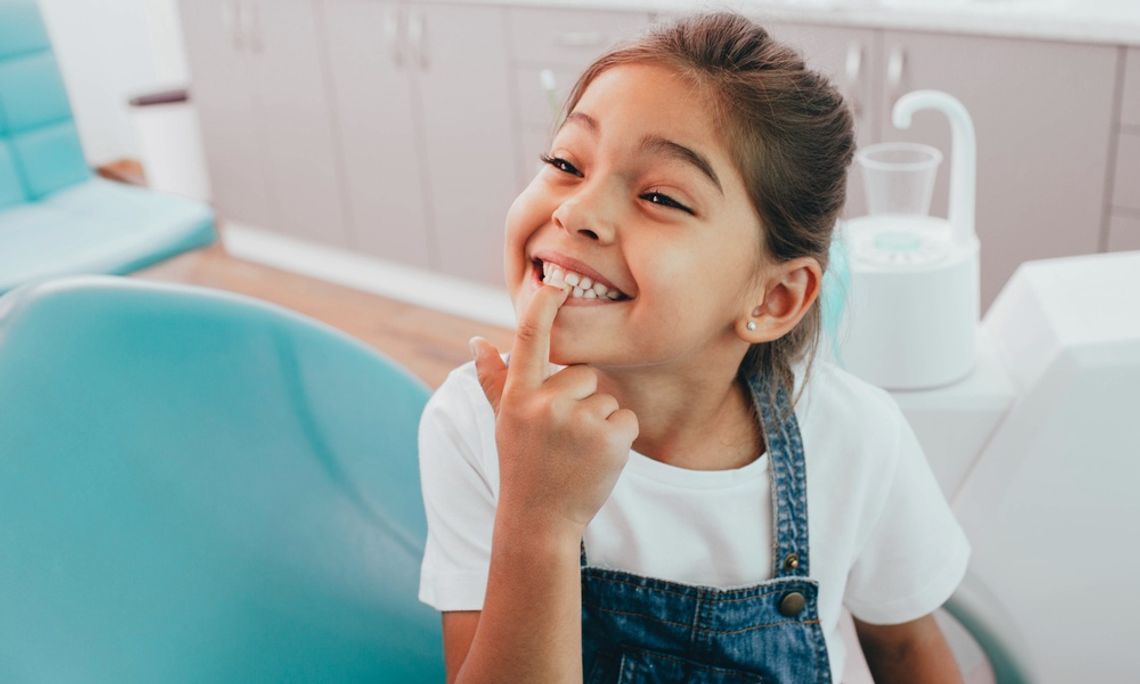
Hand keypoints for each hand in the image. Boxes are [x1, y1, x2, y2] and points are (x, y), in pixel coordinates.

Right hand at [471, 282, 638, 537]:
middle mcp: (545, 404)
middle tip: (563, 436)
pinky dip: (619, 438)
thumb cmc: (522, 465)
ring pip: (606, 398)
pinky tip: (597, 460)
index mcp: (518, 395)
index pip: (529, 337)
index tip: (554, 281)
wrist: (540, 520)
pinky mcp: (609, 439)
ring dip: (599, 422)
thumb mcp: (503, 421)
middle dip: (581, 399)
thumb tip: (477, 341)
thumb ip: (493, 380)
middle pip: (583, 373)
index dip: (543, 305)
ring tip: (577, 452)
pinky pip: (627, 418)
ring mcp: (578, 421)